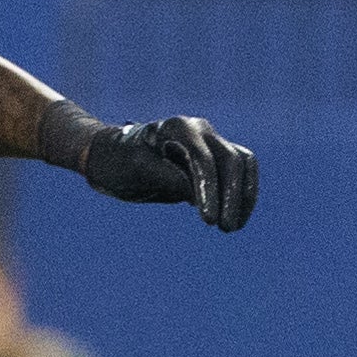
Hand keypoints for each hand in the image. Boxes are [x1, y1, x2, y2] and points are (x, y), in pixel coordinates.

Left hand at [79, 113, 259, 231]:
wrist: (112, 157)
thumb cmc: (118, 162)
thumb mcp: (136, 171)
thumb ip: (166, 178)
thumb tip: (197, 195)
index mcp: (177, 128)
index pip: (203, 159)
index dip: (209, 190)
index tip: (209, 221)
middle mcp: (199, 130)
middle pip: (231, 159)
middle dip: (232, 196)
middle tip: (225, 228)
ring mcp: (209, 141)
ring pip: (242, 164)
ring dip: (243, 195)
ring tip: (232, 227)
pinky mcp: (213, 157)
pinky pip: (239, 172)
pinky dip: (242, 194)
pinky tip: (236, 218)